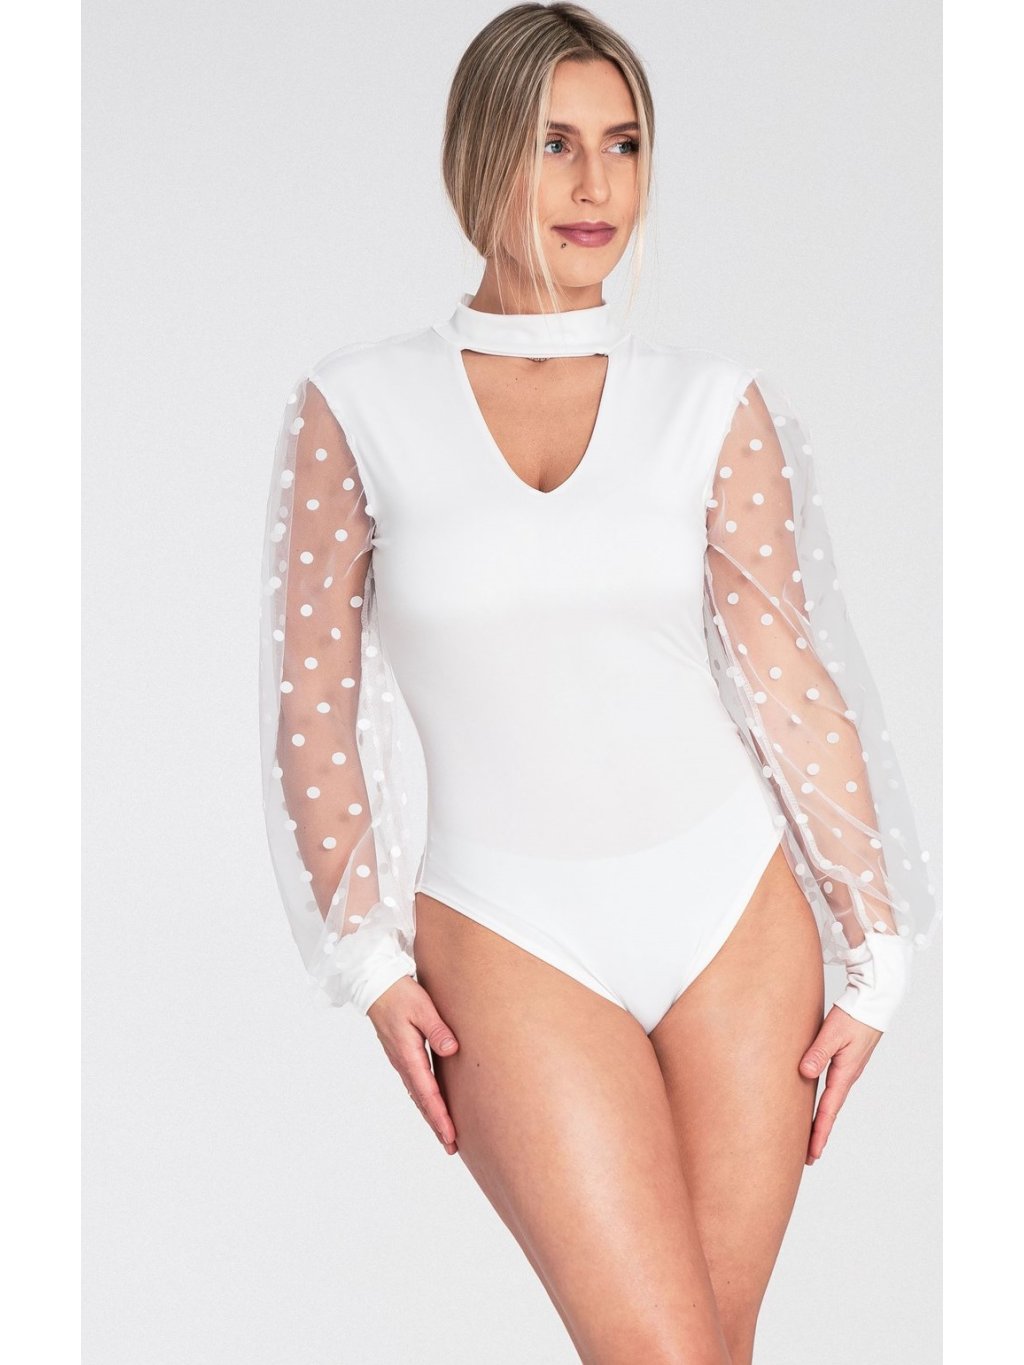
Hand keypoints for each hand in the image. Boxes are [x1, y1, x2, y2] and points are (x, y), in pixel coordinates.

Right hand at [366, 975, 460, 1155]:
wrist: (374, 984)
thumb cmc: (399, 993)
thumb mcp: (422, 1007)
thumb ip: (437, 1029)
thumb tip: (453, 1050)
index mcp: (408, 1055)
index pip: (427, 1093)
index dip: (440, 1116)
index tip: (450, 1135)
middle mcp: (403, 1062)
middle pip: (422, 1101)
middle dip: (436, 1125)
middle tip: (451, 1147)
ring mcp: (401, 1060)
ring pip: (418, 1094)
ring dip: (431, 1115)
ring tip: (445, 1134)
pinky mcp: (402, 1054)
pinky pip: (415, 1083)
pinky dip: (425, 1100)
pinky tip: (431, 1105)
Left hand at [798, 1003, 883, 1164]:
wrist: (874, 1004)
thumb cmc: (853, 1016)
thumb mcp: (833, 1033)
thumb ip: (818, 1052)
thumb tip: (805, 1074)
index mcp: (844, 1074)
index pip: (828, 1110)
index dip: (818, 1132)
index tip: (811, 1154)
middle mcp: (847, 1076)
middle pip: (830, 1111)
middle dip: (819, 1134)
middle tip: (808, 1157)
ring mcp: (848, 1070)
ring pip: (832, 1101)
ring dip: (822, 1120)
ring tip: (811, 1137)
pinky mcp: (846, 1062)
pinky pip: (833, 1089)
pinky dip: (825, 1104)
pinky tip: (819, 1106)